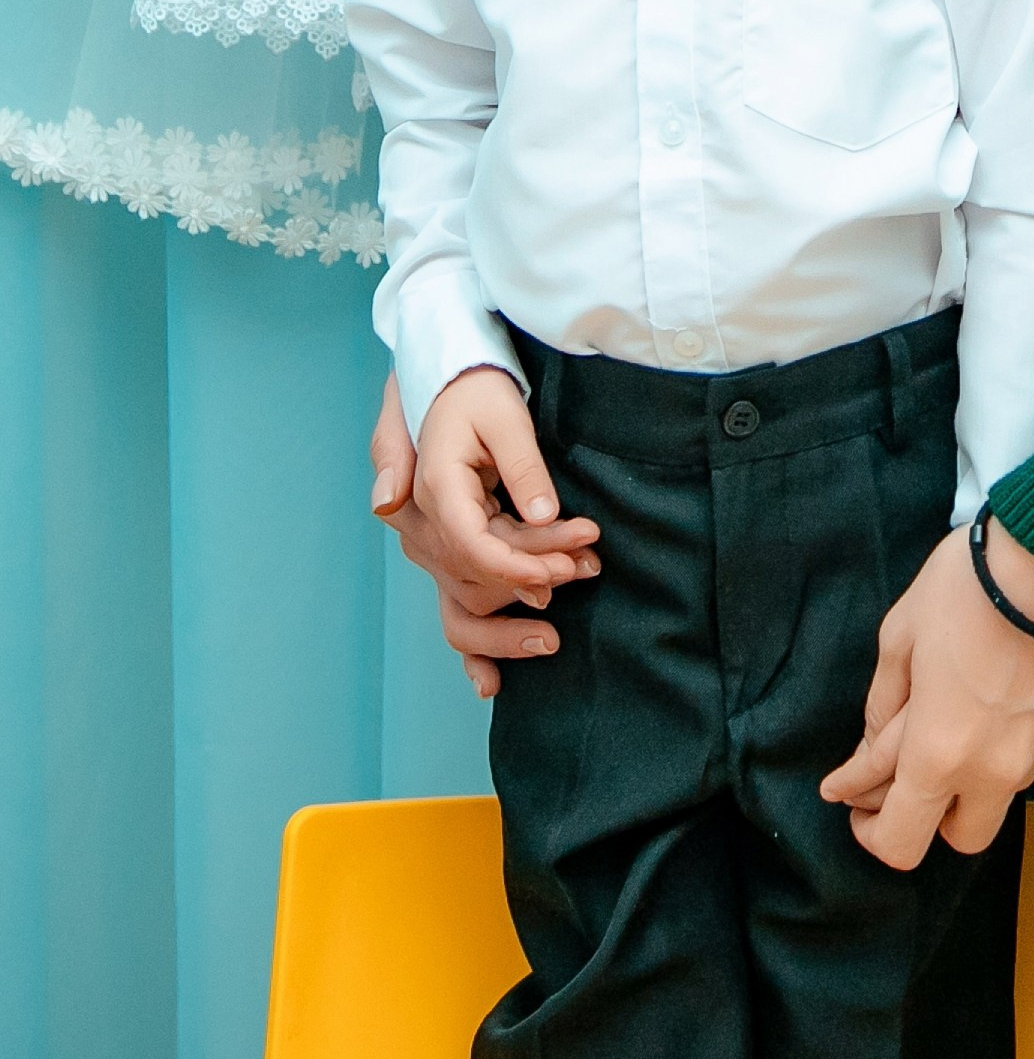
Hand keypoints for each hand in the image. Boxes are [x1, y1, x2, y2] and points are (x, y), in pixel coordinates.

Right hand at [369, 368, 599, 696]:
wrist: (443, 372)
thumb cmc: (475, 387)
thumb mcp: (504, 414)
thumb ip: (519, 465)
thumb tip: (544, 516)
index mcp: (433, 489)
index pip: (474, 547)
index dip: (520, 567)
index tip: (564, 572)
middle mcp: (422, 523)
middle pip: (474, 576)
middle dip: (531, 584)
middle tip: (585, 574)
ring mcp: (428, 542)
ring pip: (463, 599)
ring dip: (509, 619)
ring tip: (557, 630)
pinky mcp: (444, 550)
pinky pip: (453, 604)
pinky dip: (472, 645)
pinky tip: (490, 685)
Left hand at [820, 519, 1033, 868]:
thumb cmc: (969, 589)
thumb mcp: (900, 636)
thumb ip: (882, 703)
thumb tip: (873, 747)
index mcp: (939, 754)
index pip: (899, 838)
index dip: (867, 828)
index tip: (849, 797)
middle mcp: (994, 770)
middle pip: (958, 839)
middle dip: (926, 816)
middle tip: (899, 778)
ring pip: (998, 798)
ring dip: (968, 781)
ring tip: (946, 727)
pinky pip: (1028, 758)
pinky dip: (1001, 746)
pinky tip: (989, 702)